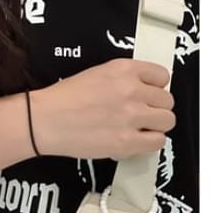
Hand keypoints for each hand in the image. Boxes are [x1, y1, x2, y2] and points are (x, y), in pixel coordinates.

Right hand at [29, 58, 175, 159]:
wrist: (44, 120)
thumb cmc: (63, 99)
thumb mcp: (97, 74)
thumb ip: (123, 81)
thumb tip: (141, 95)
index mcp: (125, 69)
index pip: (162, 77)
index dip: (155, 89)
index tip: (146, 97)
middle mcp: (132, 90)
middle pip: (167, 101)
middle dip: (156, 109)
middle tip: (141, 117)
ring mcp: (131, 116)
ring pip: (167, 121)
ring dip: (156, 127)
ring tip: (140, 131)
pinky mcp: (126, 141)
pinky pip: (157, 142)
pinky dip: (149, 143)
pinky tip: (136, 142)